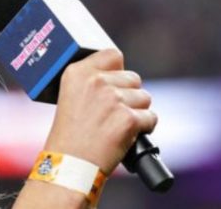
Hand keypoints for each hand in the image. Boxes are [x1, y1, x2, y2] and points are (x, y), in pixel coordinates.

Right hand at [43, 49, 157, 174]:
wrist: (70, 164)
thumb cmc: (70, 135)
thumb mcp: (70, 97)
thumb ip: (92, 81)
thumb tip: (119, 77)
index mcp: (77, 72)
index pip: (112, 55)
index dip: (118, 71)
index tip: (114, 83)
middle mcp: (95, 81)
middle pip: (133, 78)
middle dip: (129, 95)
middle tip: (111, 113)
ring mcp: (112, 99)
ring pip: (144, 97)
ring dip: (136, 112)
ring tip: (115, 126)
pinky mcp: (128, 118)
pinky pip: (150, 118)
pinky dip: (143, 129)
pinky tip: (124, 136)